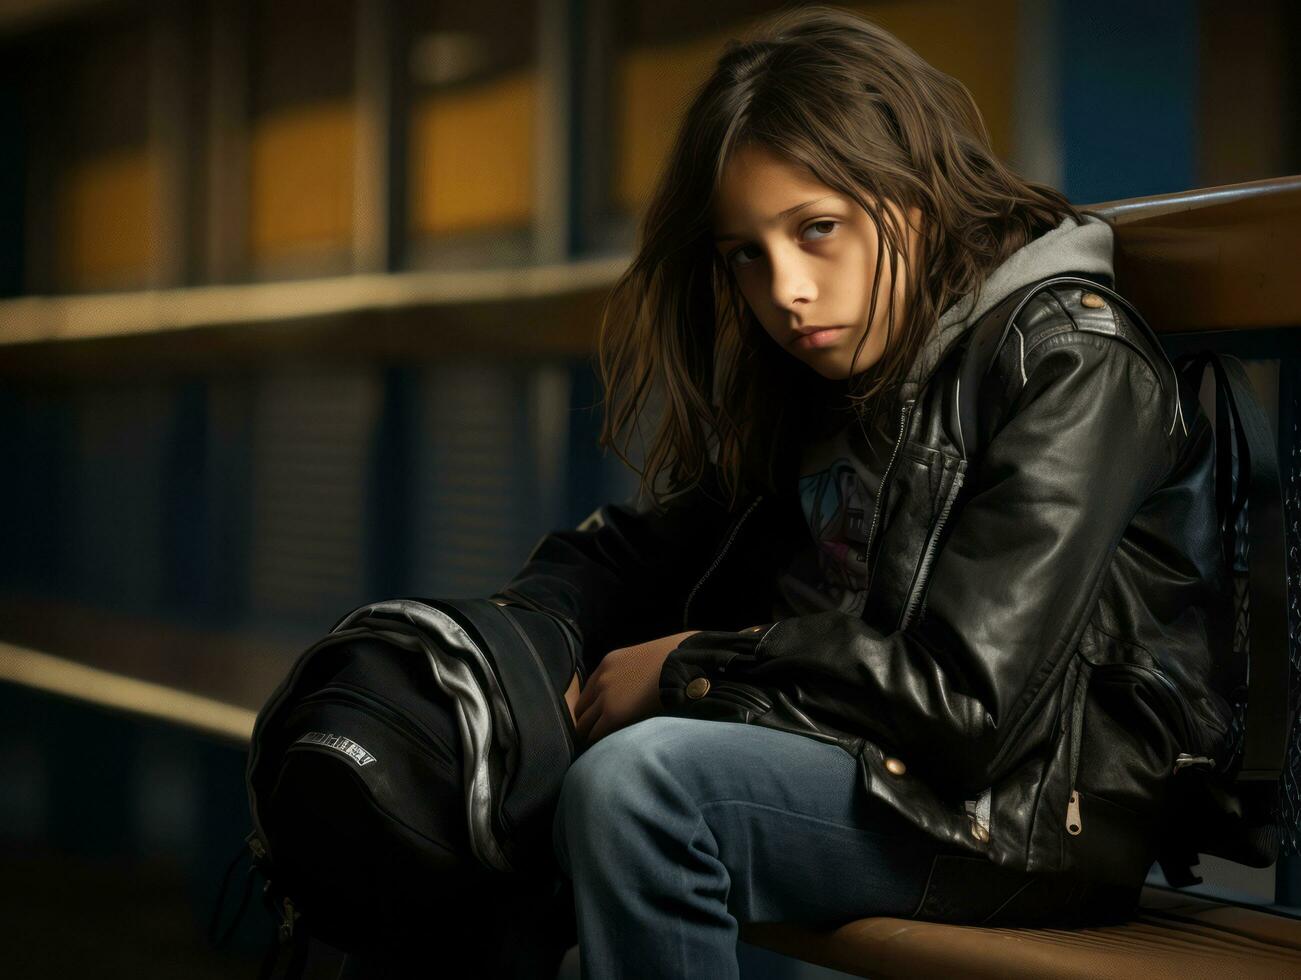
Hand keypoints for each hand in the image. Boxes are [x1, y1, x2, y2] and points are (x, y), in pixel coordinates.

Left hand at [574, 630, 699, 745]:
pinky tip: (607, 752)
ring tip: (600, 751)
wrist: (685, 663)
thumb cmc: (677, 660)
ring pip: (584, 725)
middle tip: (596, 740)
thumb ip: (635, 673)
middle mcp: (601, 679)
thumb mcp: (646, 659)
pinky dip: (599, 745)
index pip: (588, 692)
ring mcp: (605, 696)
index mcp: (609, 663)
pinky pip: (596, 735)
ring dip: (591, 736)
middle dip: (587, 724)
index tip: (598, 720)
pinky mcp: (613, 714)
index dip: (592, 708)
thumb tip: (640, 691)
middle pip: (581, 710)